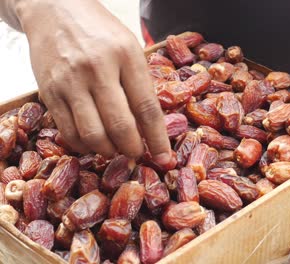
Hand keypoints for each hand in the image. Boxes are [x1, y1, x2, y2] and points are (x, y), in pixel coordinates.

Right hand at [17, 0, 172, 163]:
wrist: (54, 9)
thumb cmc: (99, 30)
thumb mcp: (129, 47)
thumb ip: (140, 82)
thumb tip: (151, 126)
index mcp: (126, 56)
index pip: (146, 107)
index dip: (157, 138)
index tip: (164, 158)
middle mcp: (97, 69)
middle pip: (120, 125)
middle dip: (133, 149)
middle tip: (137, 154)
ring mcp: (70, 81)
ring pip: (93, 134)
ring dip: (108, 151)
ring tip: (115, 150)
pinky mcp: (49, 92)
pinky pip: (68, 131)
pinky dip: (84, 145)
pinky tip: (93, 143)